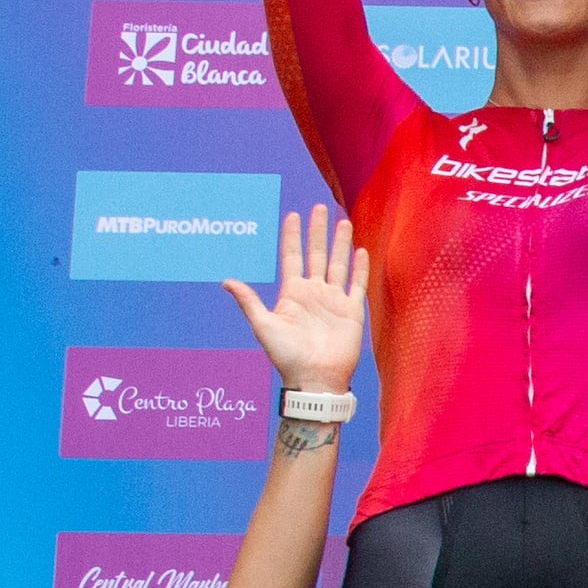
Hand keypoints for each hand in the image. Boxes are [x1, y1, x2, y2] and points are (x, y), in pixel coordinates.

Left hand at [228, 206, 365, 393]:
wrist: (315, 379)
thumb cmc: (287, 357)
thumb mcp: (263, 325)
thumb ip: (248, 301)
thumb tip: (227, 281)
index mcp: (293, 293)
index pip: (292, 257)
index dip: (292, 236)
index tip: (292, 215)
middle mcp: (314, 293)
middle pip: (317, 254)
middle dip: (318, 231)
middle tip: (319, 207)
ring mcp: (334, 301)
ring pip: (338, 264)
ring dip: (341, 243)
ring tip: (342, 222)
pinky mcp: (352, 311)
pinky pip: (357, 285)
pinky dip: (360, 269)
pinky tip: (361, 252)